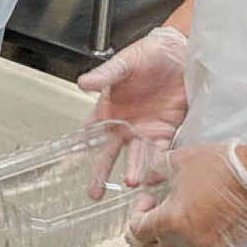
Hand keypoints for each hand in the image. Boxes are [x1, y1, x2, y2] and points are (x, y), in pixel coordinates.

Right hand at [78, 26, 189, 184]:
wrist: (178, 54)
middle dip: (101, 172)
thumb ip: (104, 76)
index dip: (78, 147)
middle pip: (109, 152)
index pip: (88, 132)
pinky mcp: (168, 130)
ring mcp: (145, 129)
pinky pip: (161, 151)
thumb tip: (82, 83)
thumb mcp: (122, 64)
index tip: (67, 164)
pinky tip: (154, 176)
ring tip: (131, 181)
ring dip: (133, 169)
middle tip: (94, 192)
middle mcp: (125, 124)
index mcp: (108, 109)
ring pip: (136, 156)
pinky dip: (158, 164)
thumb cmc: (147, 55)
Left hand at [128, 141, 246, 246]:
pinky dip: (193, 232)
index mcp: (173, 222)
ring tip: (179, 204)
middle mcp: (190, 240)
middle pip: (155, 246)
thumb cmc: (221, 168)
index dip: (136, 212)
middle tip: (152, 208)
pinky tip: (198, 210)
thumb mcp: (177, 161)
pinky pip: (200, 244)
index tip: (146, 198)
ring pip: (179, 245)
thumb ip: (155, 170)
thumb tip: (148, 177)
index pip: (138, 231)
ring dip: (171, 229)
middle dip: (147, 229)